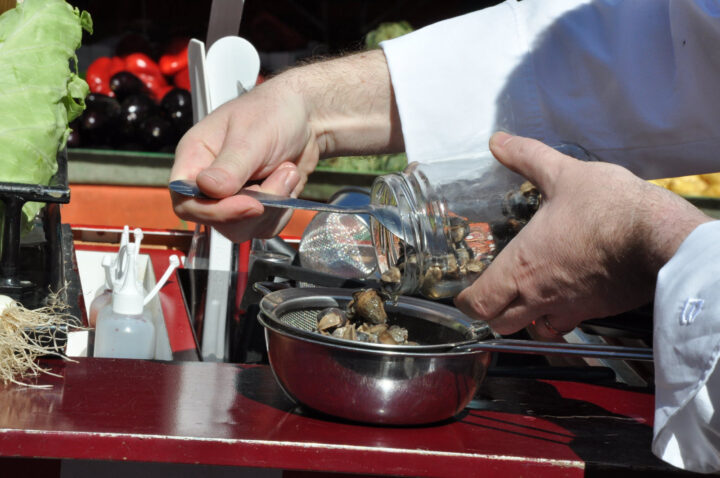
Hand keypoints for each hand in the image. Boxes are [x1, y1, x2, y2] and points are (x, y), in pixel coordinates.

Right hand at [170, 78, 312, 241]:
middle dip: (255, 206)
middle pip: (216, 220)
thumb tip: (208, 188)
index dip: (214, 211)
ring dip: (273, 204)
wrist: (307, 118)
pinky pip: (264, 227)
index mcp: (195, 157)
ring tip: (286, 171)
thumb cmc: (274, 112)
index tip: (249, 204)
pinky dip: (282, 210)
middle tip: (280, 176)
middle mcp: (210, 181)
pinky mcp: (256, 206)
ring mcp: (233, 196)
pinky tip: (288, 181)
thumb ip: (230, 165)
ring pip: (243, 228)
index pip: (185, 200)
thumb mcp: (251, 135)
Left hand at [454, 132, 711, 337]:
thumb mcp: (563, 174)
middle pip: (501, 324)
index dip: (467, 301)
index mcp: (522, 267)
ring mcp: (570, 308)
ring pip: (536, 329)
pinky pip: (570, 323)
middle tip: (494, 294)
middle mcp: (540, 296)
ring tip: (529, 297)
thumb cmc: (608, 208)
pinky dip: (561, 316)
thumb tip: (499, 141)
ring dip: (527, 318)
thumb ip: (527, 158)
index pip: (479, 304)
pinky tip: (568, 295)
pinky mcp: (598, 311)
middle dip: (492, 313)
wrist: (659, 237)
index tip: (466, 292)